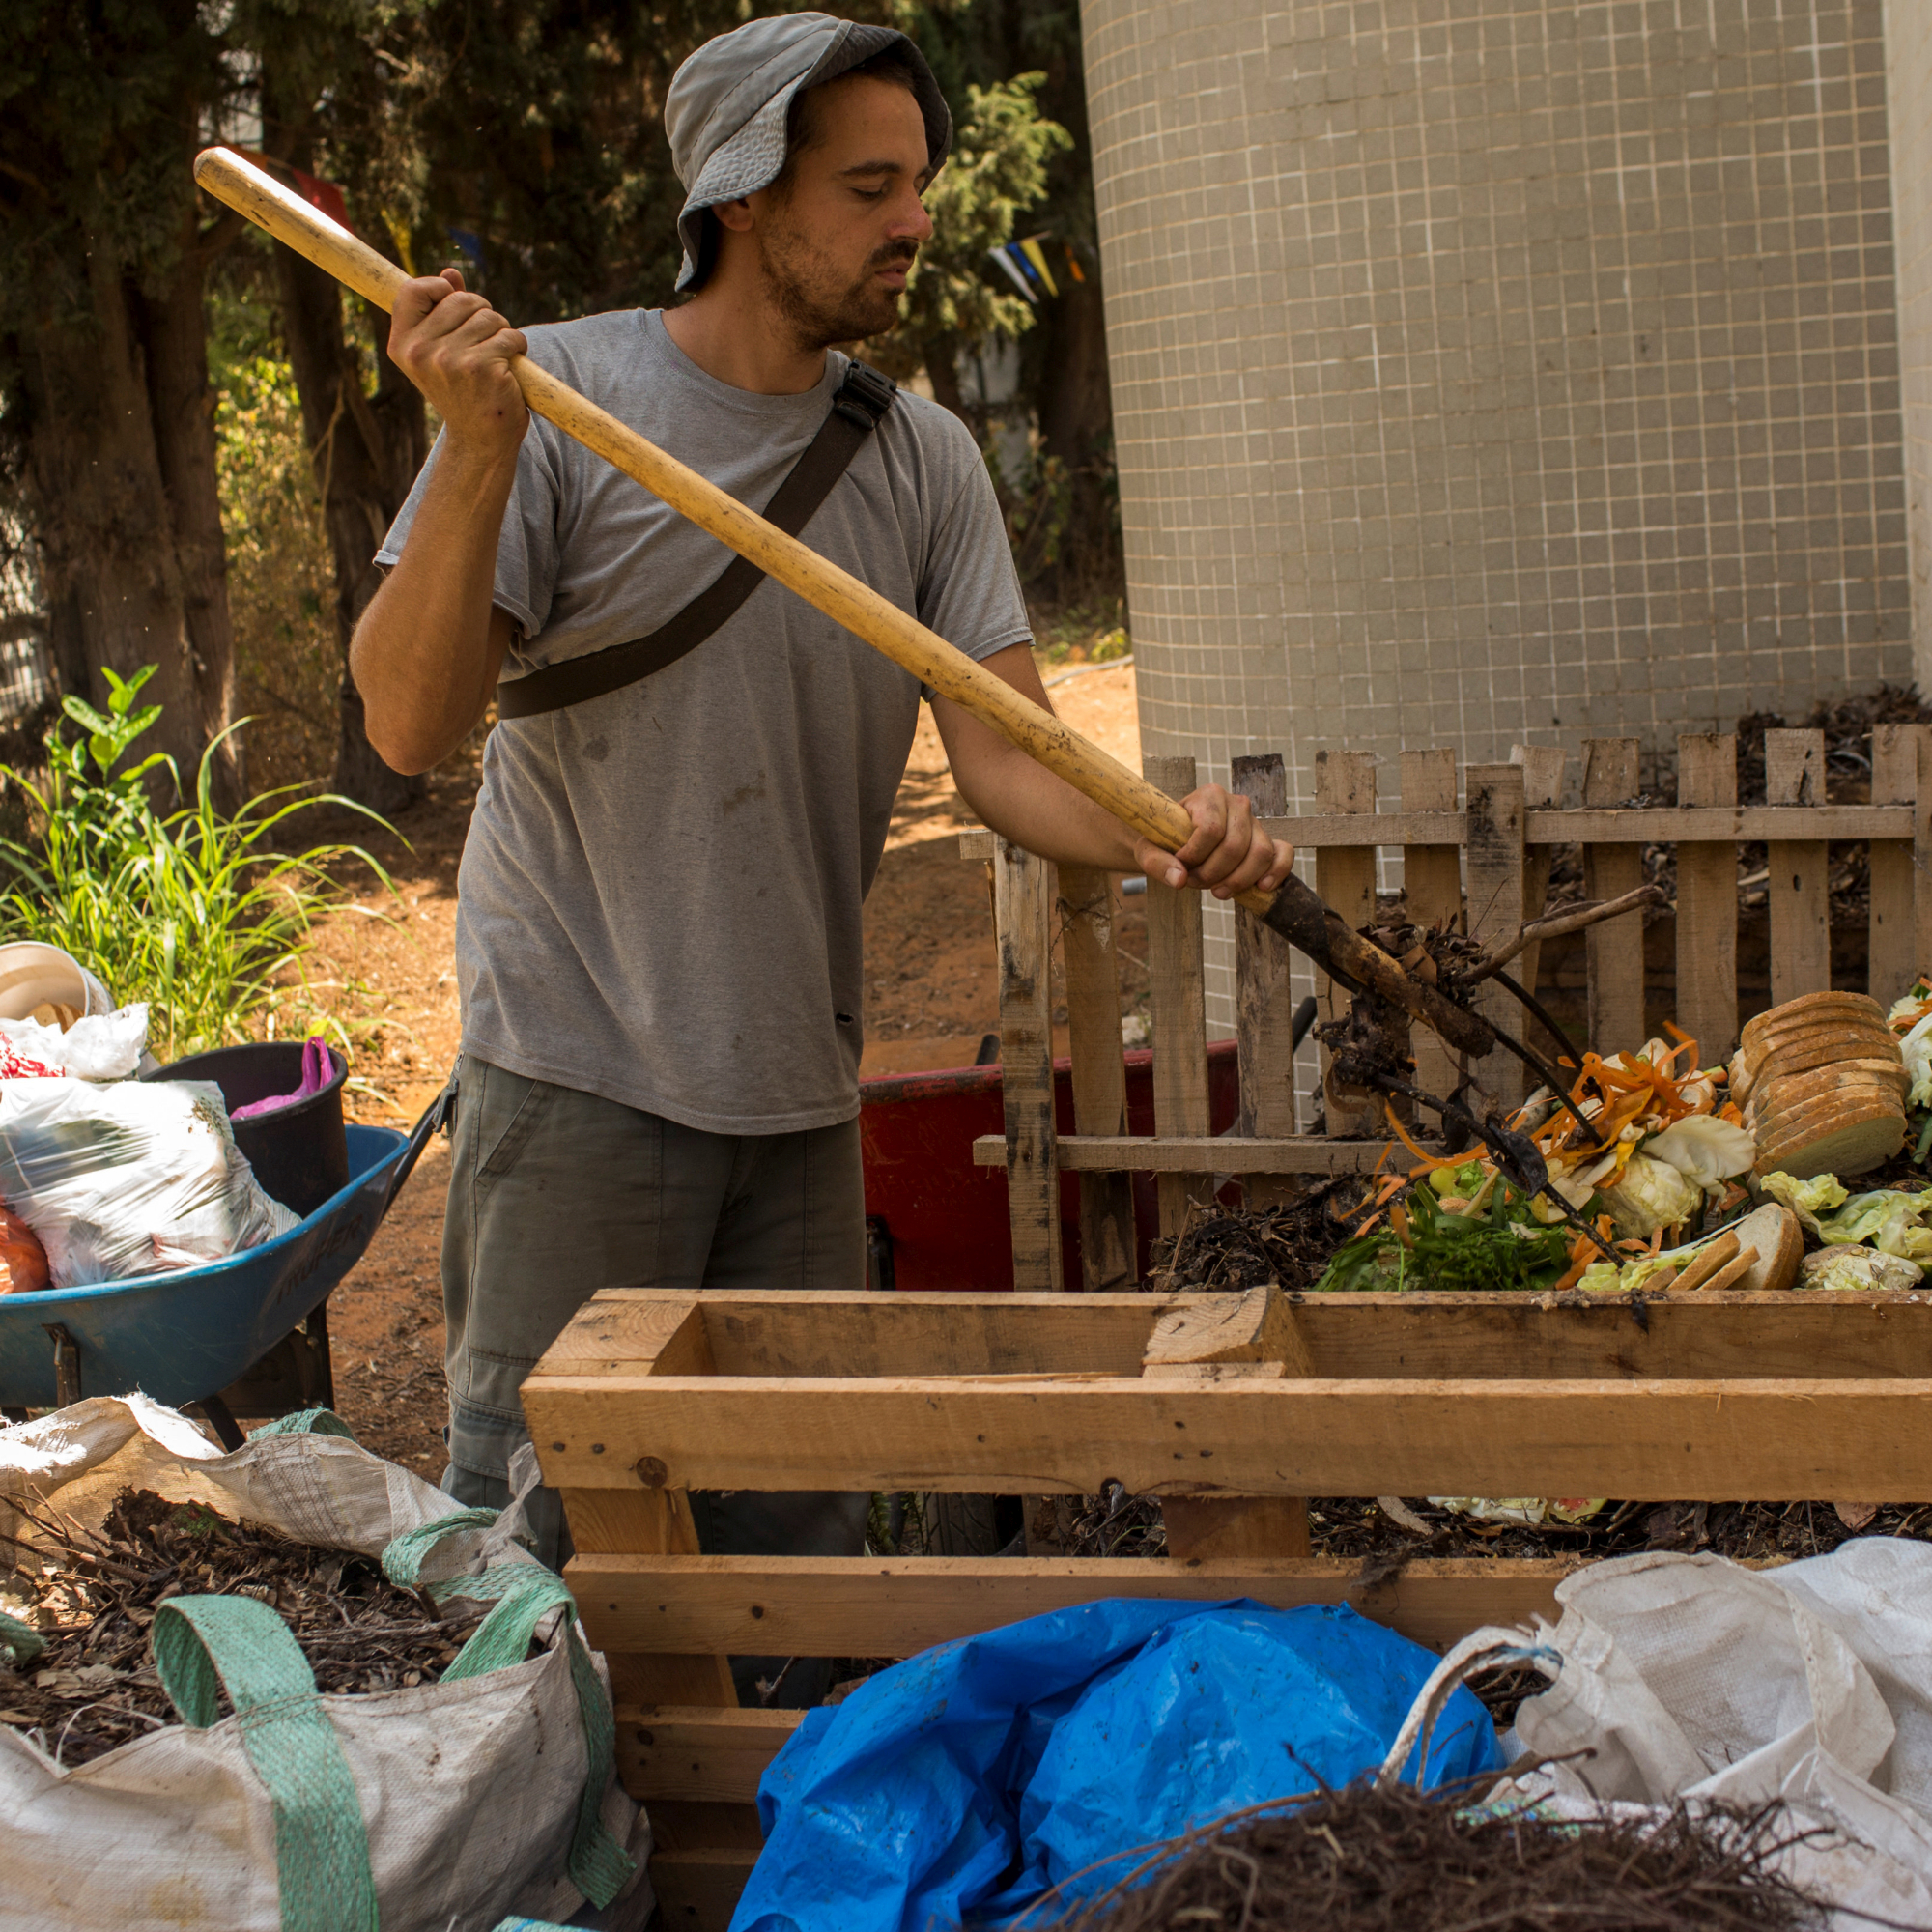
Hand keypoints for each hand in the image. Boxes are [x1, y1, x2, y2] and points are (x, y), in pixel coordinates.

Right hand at [388, 268, 527, 456]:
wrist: (481, 440)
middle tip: (484, 342)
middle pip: (462, 298)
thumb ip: (443, 311)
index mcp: (402, 345)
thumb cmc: (463, 392)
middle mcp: (420, 352)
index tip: (456, 305)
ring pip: (489, 316)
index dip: (440, 289)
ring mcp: (450, 360)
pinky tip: (509, 369)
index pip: (413, 290)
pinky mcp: (482, 367)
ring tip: (496, 358)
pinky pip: (510, 335)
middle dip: (482, 313)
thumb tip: (451, 273)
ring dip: (502, 332)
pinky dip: (518, 346)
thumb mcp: (441, 352)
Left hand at [1134, 784, 1295, 899]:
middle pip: (1234, 847)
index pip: (1210, 830)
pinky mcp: (1269, 840)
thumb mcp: (1148, 849)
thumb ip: (1157, 863)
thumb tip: (1179, 879)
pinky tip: (1261, 888)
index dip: (1195, 856)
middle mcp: (1237, 804)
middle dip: (1213, 874)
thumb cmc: (1164, 841)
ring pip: (1260, 854)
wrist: (1179, 842)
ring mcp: (1256, 822)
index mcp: (1209, 796)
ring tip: (1218, 891)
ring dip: (1238, 881)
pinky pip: (1283, 854)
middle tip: (1195, 882)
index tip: (1181, 865)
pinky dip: (1276, 872)